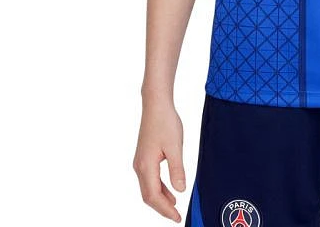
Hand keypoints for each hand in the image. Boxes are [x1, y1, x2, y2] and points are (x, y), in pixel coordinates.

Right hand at [133, 99, 187, 221]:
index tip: (177, 217)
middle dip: (162, 208)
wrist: (156, 105)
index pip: (153, 196)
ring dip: (160, 199)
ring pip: (148, 188)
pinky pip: (149, 179)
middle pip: (148, 196)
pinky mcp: (144, 157)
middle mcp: (139, 166)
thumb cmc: (165, 122)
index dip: (165, 210)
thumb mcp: (175, 146)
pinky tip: (170, 190)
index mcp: (146, 166)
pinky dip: (159, 188)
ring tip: (174, 206)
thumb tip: (180, 190)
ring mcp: (140, 162)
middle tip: (176, 216)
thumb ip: (177, 169)